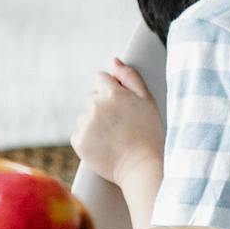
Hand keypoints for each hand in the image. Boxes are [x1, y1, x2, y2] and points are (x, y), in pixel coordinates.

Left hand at [71, 59, 163, 186]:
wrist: (143, 167)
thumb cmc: (150, 134)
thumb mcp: (148, 101)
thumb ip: (131, 77)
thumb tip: (114, 61)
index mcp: (114, 93)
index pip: (100, 78)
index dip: (111, 89)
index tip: (120, 104)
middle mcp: (97, 105)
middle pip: (90, 97)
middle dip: (102, 106)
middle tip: (120, 123)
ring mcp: (86, 124)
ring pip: (84, 116)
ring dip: (95, 123)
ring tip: (114, 137)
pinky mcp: (79, 141)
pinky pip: (79, 133)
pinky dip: (89, 138)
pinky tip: (105, 145)